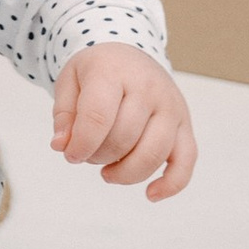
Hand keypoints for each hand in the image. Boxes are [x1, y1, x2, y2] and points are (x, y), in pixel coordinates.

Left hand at [51, 44, 196, 199]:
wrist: (130, 53)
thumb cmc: (98, 71)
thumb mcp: (70, 82)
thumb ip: (63, 115)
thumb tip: (61, 146)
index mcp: (114, 72)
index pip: (98, 117)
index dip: (81, 145)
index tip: (70, 154)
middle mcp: (148, 87)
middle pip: (124, 138)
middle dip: (99, 156)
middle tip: (89, 154)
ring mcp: (171, 106)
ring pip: (153, 153)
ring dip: (126, 173)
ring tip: (108, 172)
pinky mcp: (185, 124)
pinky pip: (186, 161)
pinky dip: (171, 184)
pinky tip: (151, 195)